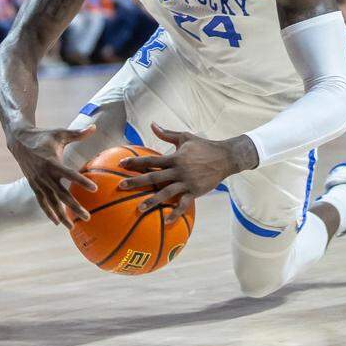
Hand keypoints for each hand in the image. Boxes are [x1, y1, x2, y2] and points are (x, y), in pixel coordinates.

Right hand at [7, 124, 97, 227]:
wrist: (19, 141)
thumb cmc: (43, 136)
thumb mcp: (59, 133)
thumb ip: (77, 133)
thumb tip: (94, 127)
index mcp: (52, 162)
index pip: (69, 174)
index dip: (81, 181)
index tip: (94, 188)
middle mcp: (45, 175)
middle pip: (61, 194)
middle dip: (74, 207)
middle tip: (87, 216)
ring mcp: (38, 182)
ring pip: (52, 202)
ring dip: (62, 215)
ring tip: (72, 226)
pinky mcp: (34, 185)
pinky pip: (42, 201)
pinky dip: (49, 212)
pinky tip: (56, 222)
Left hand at [119, 123, 258, 222]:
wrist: (225, 157)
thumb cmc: (203, 146)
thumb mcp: (184, 137)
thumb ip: (166, 134)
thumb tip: (152, 124)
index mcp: (174, 157)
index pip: (151, 160)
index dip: (135, 162)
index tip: (121, 164)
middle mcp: (178, 170)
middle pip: (153, 177)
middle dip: (136, 182)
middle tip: (120, 187)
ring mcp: (186, 182)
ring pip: (166, 193)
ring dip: (152, 201)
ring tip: (139, 208)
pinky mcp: (195, 192)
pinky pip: (183, 204)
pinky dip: (175, 213)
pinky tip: (166, 221)